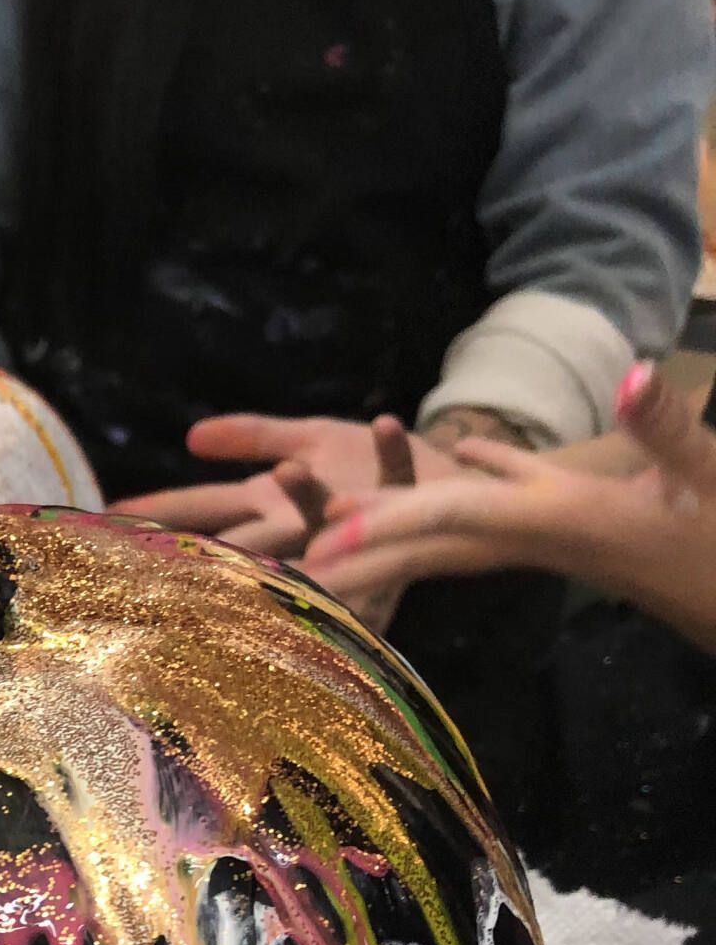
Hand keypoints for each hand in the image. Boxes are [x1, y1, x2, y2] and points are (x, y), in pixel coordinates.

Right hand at [122, 414, 453, 556]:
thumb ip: (252, 436)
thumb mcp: (309, 440)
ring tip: (284, 469)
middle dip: (220, 543)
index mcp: (275, 505)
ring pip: (320, 515)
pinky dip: (391, 447)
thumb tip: (192, 437)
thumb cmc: (374, 466)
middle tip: (181, 556)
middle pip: (250, 534)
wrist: (454, 482)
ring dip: (303, 496)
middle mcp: (307, 521)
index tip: (110, 523)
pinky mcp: (405, 501)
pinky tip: (384, 422)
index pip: (204, 513)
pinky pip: (399, 471)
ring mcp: (355, 516)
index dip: (158, 516)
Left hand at [305, 365, 715, 653]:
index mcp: (555, 524)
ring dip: (386, 527)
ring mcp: (549, 529)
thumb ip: (667, 431)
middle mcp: (534, 533)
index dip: (388, 526)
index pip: (454, 520)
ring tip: (319, 528)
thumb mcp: (706, 481)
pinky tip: (458, 452)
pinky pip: (500, 501)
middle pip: (422, 543)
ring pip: (448, 528)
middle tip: (271, 570)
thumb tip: (636, 373)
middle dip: (352, 554)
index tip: (323, 544)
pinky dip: (471, 481)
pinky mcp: (573, 518)